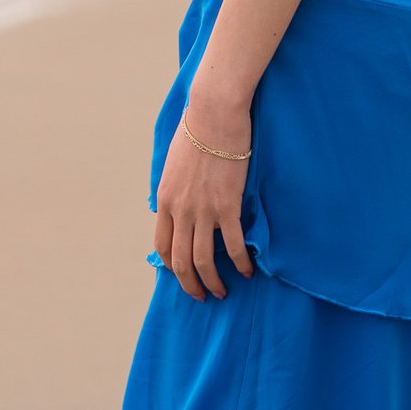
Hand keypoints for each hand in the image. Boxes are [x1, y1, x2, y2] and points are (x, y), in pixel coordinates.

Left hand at [153, 97, 255, 300]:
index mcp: (164, 199)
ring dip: (213, 282)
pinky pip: (232, 244)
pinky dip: (240, 263)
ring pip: (203, 259)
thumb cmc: (196, 131)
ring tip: (222, 291)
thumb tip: (178, 203)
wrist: (214, 113)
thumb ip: (175, 188)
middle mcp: (180, 209)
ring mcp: (203, 209)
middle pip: (180, 260)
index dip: (171, 266)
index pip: (162, 244)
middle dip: (190, 284)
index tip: (182, 275)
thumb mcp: (174, 163)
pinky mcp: (227, 205)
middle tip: (201, 295)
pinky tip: (248, 271)